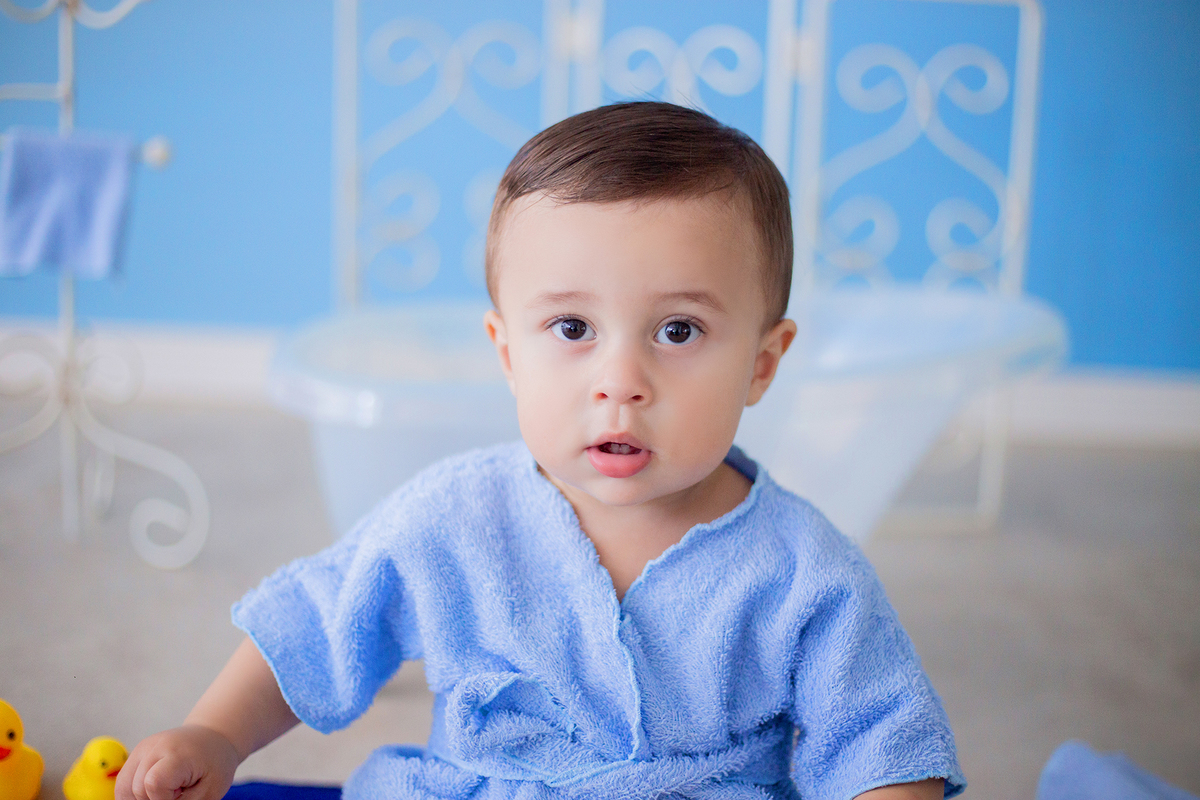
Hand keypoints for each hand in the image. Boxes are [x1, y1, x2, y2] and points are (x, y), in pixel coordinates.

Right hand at [115, 724, 240, 799]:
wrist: (213, 736)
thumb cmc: (215, 764)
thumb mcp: (209, 791)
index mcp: (176, 753)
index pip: (153, 783)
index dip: (163, 799)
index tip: (181, 794)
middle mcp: (153, 747)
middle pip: (136, 788)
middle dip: (153, 799)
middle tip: (178, 789)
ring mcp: (142, 749)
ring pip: (123, 788)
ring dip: (140, 798)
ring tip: (166, 789)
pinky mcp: (136, 753)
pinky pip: (123, 783)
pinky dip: (135, 793)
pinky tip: (155, 789)